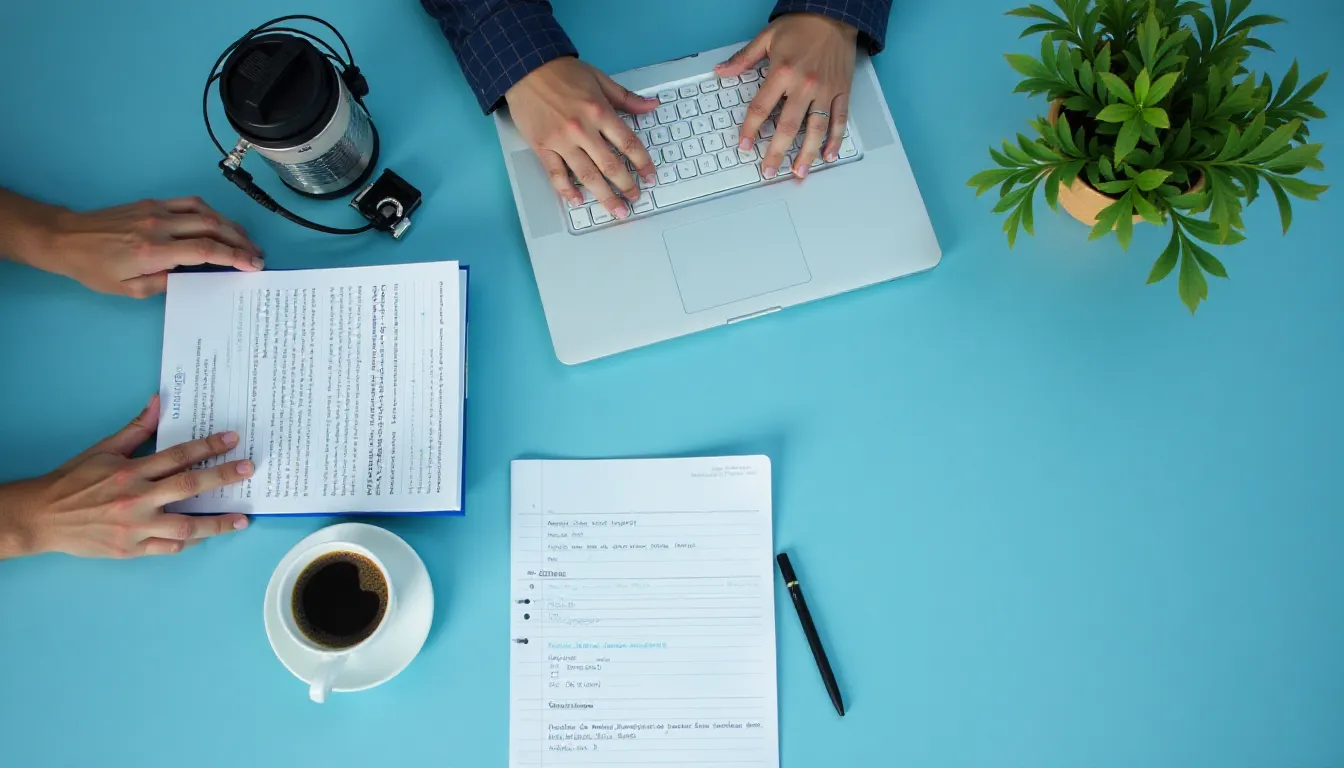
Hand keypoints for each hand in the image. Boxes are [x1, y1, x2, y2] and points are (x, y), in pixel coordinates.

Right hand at [0, 395, 251, 559]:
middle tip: (248, 470)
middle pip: (188, 487)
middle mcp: (135, 499)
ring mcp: (134, 527)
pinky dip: (188, 542)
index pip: (177, 455)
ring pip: (185, 526)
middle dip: (222, 477)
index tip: (232, 439)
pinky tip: (205, 536)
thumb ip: (136, 429)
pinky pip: (168, 547)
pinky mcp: (130, 549)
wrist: (42, 517)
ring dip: (217, 523)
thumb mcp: (103, 449)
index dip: (208, 446)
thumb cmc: (73, 481)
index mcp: (130, 471)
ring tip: (241, 519)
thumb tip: (158, 402)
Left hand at [12, 193, 261, 297]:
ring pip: (205, 212)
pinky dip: (210, 213)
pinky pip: (189, 203)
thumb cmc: (94, 269)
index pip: (205, 250)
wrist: (65, 239)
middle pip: (212, 227)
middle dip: (240, 241)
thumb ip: (164, 283)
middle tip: (257, 255)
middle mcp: (158, 226)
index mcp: (153, 251)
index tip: (253, 265)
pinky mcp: (152, 204)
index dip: (234, 257)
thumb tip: (193, 277)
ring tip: (245, 240)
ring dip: (230, 225)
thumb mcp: (128, 290)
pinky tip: (220, 224)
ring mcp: (156, 211)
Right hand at [505, 57, 658, 217]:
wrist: (525, 67)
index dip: (642, 163)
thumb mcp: (600, 79)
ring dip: (604, 196)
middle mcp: (583, 129)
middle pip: (610, 165)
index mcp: (600, 111)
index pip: (628, 143)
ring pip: (587, 175)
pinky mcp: (543, 146)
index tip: (650, 176)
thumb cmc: (562, 72)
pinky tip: (578, 200)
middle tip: (635, 198)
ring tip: (616, 210)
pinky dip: (567, 190)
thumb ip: (626, 97)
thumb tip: (652, 106)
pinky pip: (556, 174)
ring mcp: (562, 140)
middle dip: (626, 185)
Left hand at [716, 13, 859, 178]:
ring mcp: (825, 90)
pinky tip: (828, 155)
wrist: (834, 13)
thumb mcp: (767, 37)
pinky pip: (839, 120)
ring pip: (815, 130)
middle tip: (768, 171)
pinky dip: (835, 139)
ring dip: (806, 154)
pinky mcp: (841, 91)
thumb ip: (744, 59)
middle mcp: (804, 85)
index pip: (761, 109)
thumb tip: (721, 71)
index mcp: (782, 72)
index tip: (744, 146)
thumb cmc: (801, 25)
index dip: (750, 130)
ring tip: (798, 173)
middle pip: (788, 127)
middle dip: (776, 153)